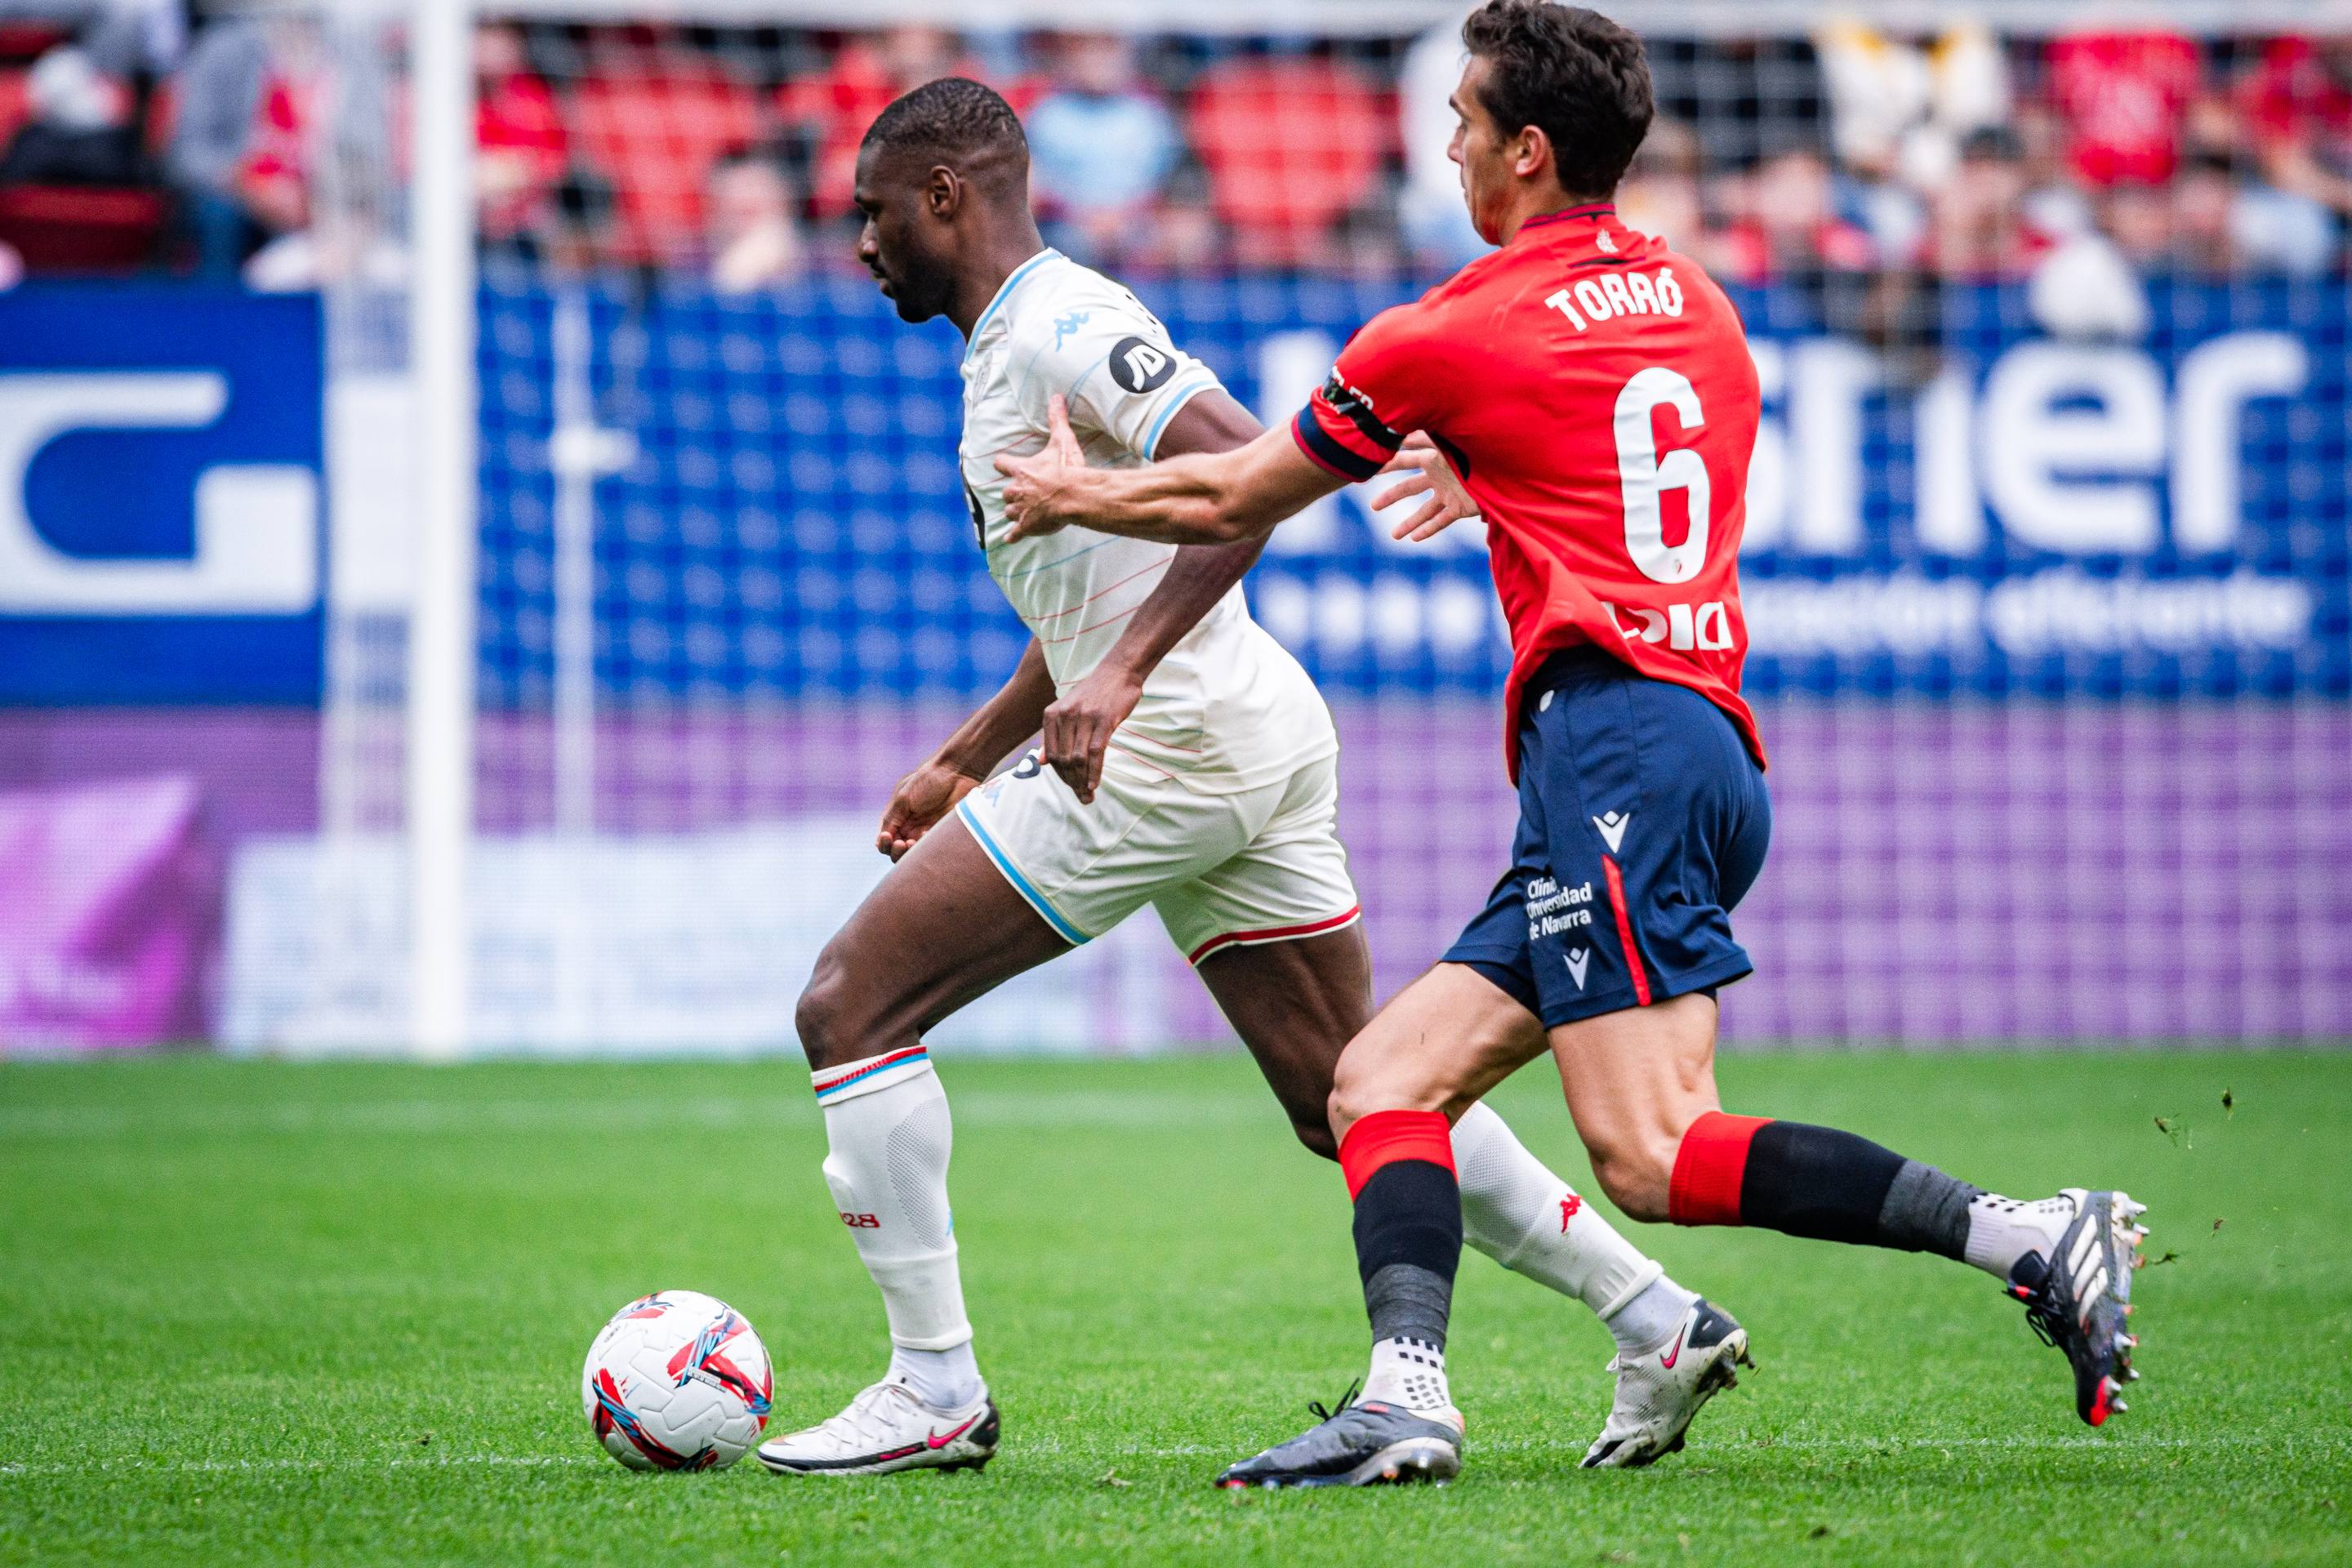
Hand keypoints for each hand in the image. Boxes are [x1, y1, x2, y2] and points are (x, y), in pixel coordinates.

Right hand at [876, 759, 982, 860]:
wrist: (956, 774)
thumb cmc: (927, 781)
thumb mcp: (903, 798)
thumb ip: (891, 820)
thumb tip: (879, 842)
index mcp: (899, 819)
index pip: (887, 841)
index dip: (884, 844)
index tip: (888, 837)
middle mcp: (912, 829)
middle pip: (898, 852)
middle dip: (896, 852)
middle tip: (901, 844)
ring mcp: (927, 833)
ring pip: (914, 855)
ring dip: (909, 854)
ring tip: (911, 843)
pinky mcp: (943, 835)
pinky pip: (931, 851)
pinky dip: (926, 849)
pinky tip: (927, 835)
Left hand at [994, 393, 1086, 542]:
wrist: (1074, 497)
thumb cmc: (1068, 469)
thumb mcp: (1062, 441)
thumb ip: (1057, 420)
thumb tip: (1056, 396)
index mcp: (1022, 470)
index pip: (1002, 464)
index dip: (1003, 464)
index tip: (1002, 464)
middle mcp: (1017, 490)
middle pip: (1005, 492)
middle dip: (1011, 493)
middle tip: (1020, 493)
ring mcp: (1022, 510)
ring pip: (1009, 511)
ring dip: (1014, 511)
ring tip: (1020, 513)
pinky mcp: (1028, 526)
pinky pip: (1015, 533)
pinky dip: (1013, 536)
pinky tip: (1010, 539)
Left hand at [1042, 664, 1144, 803]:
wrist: (1118, 672)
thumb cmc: (1094, 694)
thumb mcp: (1067, 711)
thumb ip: (1054, 735)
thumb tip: (1041, 762)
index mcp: (1051, 715)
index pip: (1051, 754)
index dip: (1060, 775)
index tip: (1071, 786)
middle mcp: (1064, 716)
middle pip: (1063, 759)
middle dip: (1071, 783)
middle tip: (1082, 798)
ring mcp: (1084, 718)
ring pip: (1078, 759)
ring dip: (1082, 782)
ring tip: (1088, 797)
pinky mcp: (1103, 720)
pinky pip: (1096, 753)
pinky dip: (1094, 772)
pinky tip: (1094, 784)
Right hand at [1372, 431, 1479, 543]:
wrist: (1504, 469)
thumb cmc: (1475, 450)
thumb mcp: (1445, 442)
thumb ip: (1423, 439)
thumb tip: (1399, 436)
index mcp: (1435, 458)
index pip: (1406, 461)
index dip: (1388, 465)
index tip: (1369, 470)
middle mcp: (1440, 476)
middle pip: (1410, 488)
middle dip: (1391, 497)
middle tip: (1373, 506)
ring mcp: (1450, 493)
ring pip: (1425, 510)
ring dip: (1409, 523)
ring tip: (1395, 536)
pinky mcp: (1461, 507)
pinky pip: (1442, 520)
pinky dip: (1428, 529)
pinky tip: (1414, 539)